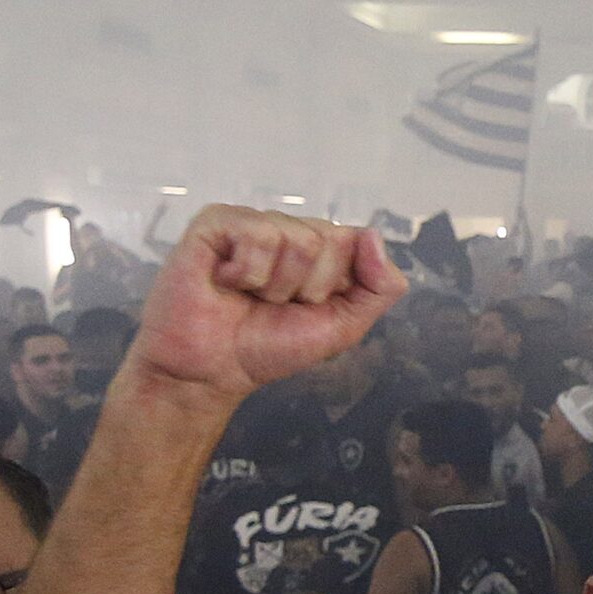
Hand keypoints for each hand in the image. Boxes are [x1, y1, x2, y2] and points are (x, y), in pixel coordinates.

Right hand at [125, 205, 405, 405]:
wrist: (213, 371)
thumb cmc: (270, 346)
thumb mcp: (344, 326)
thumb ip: (380, 287)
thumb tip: (373, 235)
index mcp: (319, 247)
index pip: (357, 241)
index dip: (335, 285)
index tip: (306, 306)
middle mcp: (287, 228)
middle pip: (329, 240)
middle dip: (307, 288)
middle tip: (271, 304)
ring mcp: (251, 222)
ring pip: (297, 240)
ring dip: (275, 285)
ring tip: (248, 295)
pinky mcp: (215, 222)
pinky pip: (258, 235)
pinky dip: (247, 273)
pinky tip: (225, 282)